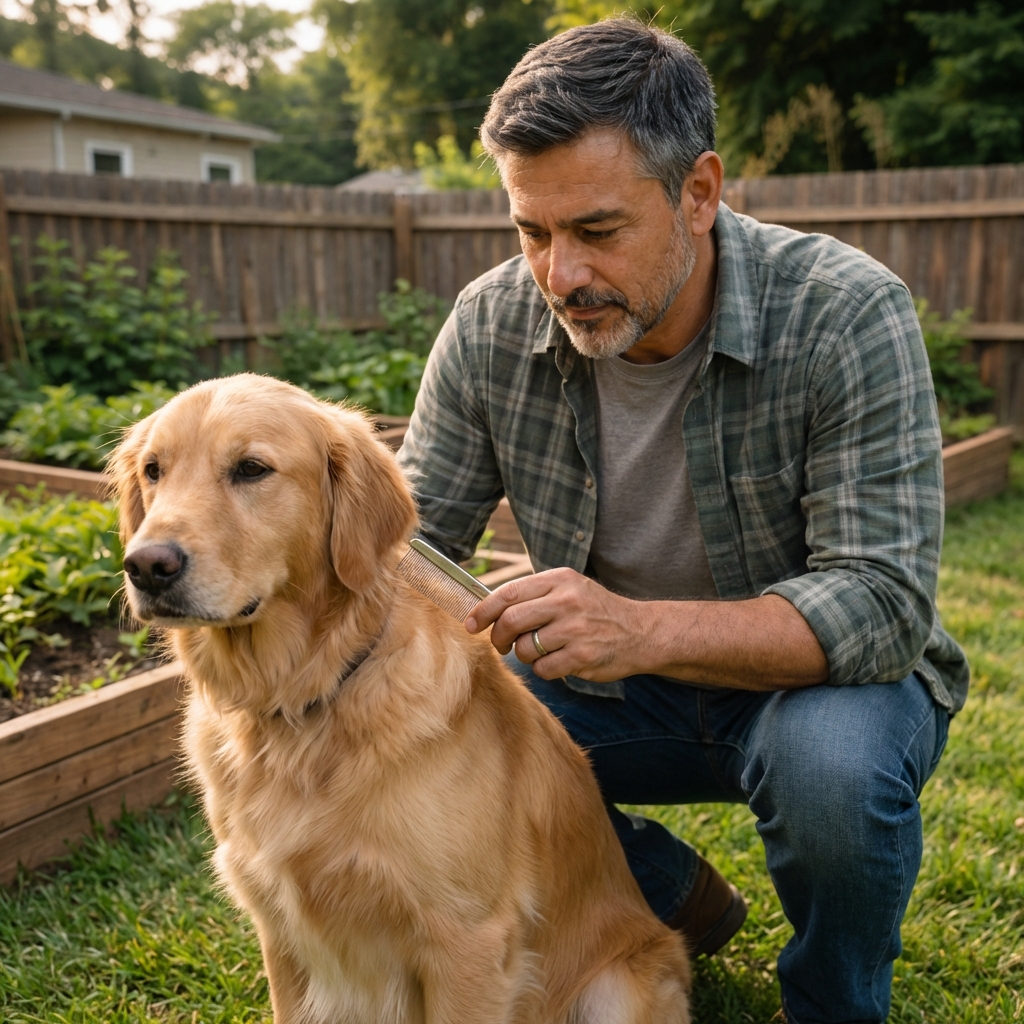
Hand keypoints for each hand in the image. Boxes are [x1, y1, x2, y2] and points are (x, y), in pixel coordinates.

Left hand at [464, 567, 649, 681]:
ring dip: (525, 655)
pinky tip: (560, 662)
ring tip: (541, 651)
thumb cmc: (596, 611)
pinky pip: (544, 669)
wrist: (642, 631)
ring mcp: (575, 628)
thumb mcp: (569, 589)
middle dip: (498, 637)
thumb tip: (487, 610)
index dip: (483, 611)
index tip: (471, 624)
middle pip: (511, 621)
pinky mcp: (583, 655)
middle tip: (500, 645)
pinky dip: (544, 670)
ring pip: (525, 648)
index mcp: (559, 579)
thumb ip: (534, 595)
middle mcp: (567, 600)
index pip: (508, 593)